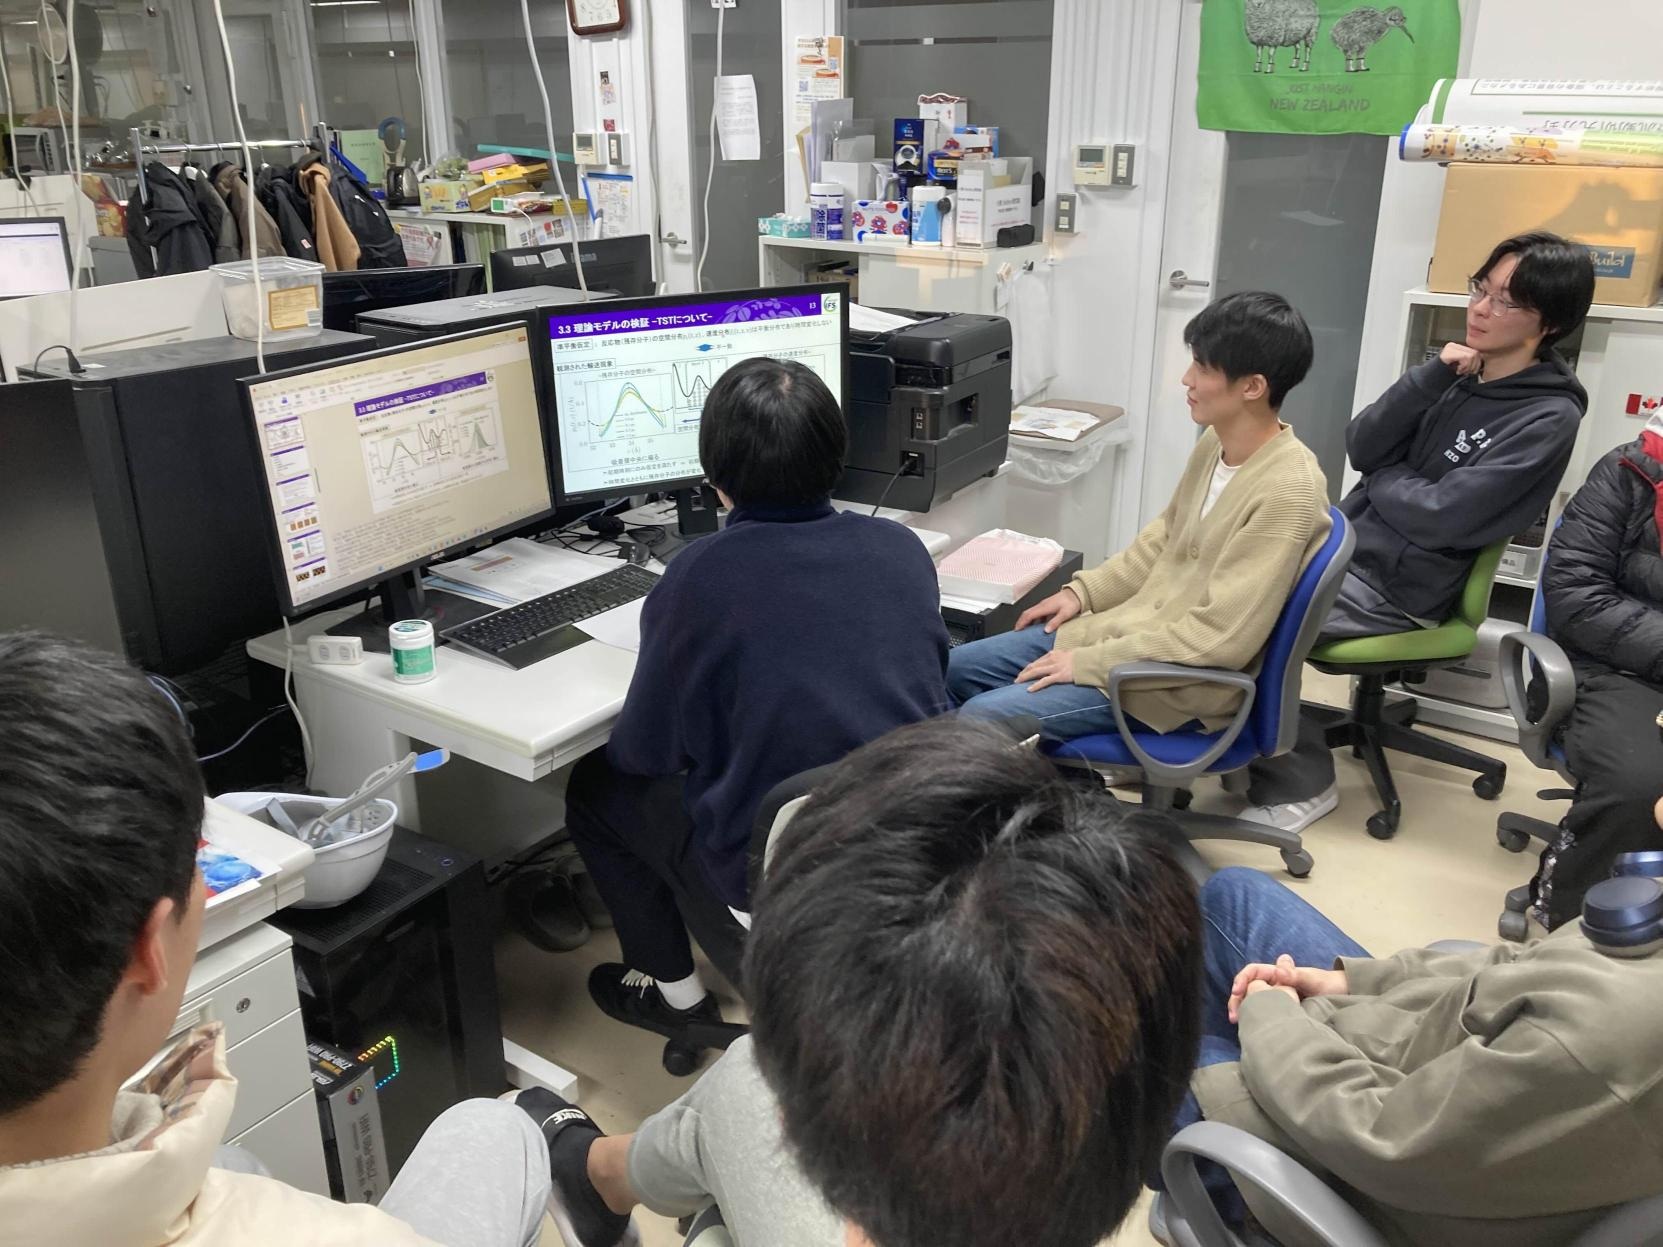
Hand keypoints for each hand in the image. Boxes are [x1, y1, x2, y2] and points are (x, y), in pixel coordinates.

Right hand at [1014, 587, 1082, 634]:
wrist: (1077, 593)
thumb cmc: (1072, 602)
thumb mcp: (1065, 614)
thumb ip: (1055, 622)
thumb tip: (1046, 630)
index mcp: (1044, 607)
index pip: (1028, 615)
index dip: (1021, 623)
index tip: (1017, 630)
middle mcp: (1042, 605)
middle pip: (1027, 613)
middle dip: (1021, 622)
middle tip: (1018, 631)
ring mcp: (1044, 605)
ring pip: (1031, 613)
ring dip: (1026, 621)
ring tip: (1026, 631)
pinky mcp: (1048, 606)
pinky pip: (1037, 613)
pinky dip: (1033, 620)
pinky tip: (1037, 626)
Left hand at [1015, 647, 1075, 692]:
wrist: (1089, 661)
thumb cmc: (1081, 658)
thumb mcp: (1068, 655)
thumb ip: (1060, 658)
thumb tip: (1056, 663)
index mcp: (1053, 654)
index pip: (1037, 661)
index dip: (1029, 667)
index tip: (1024, 672)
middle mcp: (1052, 660)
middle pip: (1033, 666)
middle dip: (1024, 673)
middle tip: (1017, 679)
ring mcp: (1055, 668)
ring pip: (1036, 672)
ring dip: (1025, 677)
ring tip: (1017, 683)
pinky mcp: (1059, 676)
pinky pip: (1045, 681)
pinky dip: (1036, 685)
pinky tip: (1029, 690)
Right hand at [1227, 954, 1348, 1022]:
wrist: (1345, 997)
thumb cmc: (1330, 985)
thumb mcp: (1313, 979)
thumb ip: (1295, 975)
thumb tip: (1277, 972)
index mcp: (1278, 973)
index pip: (1253, 972)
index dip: (1242, 980)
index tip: (1237, 992)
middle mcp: (1275, 984)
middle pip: (1249, 988)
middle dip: (1237, 1000)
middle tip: (1234, 1017)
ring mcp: (1278, 998)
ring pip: (1254, 1001)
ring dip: (1244, 1011)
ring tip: (1240, 1024)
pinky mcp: (1282, 1012)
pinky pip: (1264, 1013)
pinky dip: (1255, 1019)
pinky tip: (1253, 1028)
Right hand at [1440, 341, 1482, 376]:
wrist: (1429, 382)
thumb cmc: (1445, 377)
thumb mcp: (1460, 368)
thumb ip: (1469, 362)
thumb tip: (1481, 362)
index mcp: (1457, 348)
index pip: (1476, 352)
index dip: (1476, 364)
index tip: (1470, 372)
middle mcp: (1453, 346)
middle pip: (1476, 353)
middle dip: (1473, 366)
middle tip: (1465, 373)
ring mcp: (1450, 348)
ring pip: (1472, 355)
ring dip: (1468, 367)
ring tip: (1460, 372)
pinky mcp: (1447, 353)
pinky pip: (1465, 357)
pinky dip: (1464, 366)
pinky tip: (1457, 371)